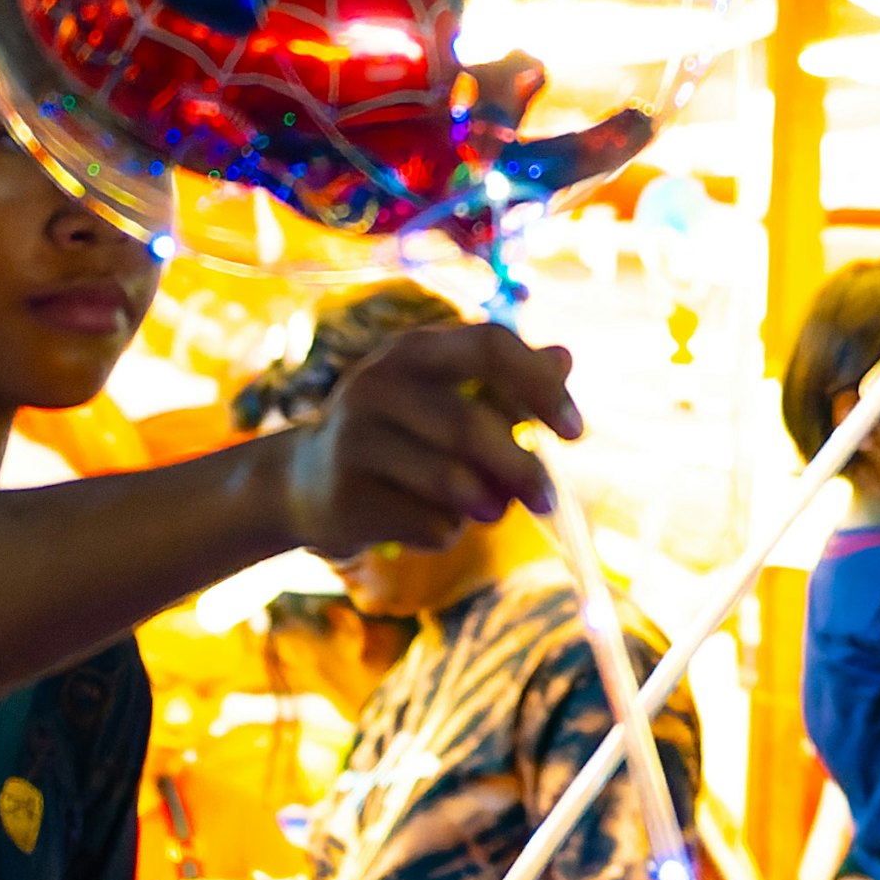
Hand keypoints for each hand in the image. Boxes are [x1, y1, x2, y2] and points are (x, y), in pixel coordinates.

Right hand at [269, 316, 573, 561]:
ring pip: (449, 482)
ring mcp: (354, 442)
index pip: (490, 347)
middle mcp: (379, 385)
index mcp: (415, 349)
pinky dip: (449, 532)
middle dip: (521, 467)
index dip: (540, 387)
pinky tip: (438, 524)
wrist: (303, 483)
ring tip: (495, 510)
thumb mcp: (445, 392)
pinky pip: (425, 524)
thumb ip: (507, 379)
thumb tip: (565, 358)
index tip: (576, 432)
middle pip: (470, 425)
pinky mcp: (346, 499)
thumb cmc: (398, 432)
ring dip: (488, 504)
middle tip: (550, 498)